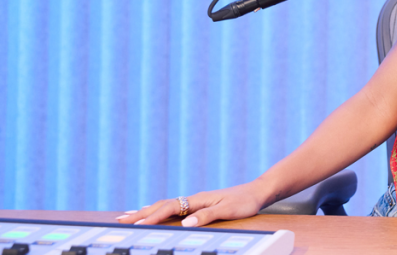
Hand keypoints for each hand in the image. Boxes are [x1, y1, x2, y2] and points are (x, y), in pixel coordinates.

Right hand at [116, 180, 273, 226]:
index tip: (136, 224)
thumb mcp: (228, 210)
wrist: (258, 192)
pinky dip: (159, 211)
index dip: (152, 217)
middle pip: (162, 206)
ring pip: (166, 206)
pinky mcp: (199, 205)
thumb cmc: (245, 202)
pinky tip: (153, 213)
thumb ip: (207, 216)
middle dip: (141, 213)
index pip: (170, 208)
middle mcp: (193, 199)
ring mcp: (195, 202)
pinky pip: (174, 208)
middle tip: (120, 220)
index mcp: (198, 200)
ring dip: (146, 211)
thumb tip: (185, 224)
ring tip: (128, 216)